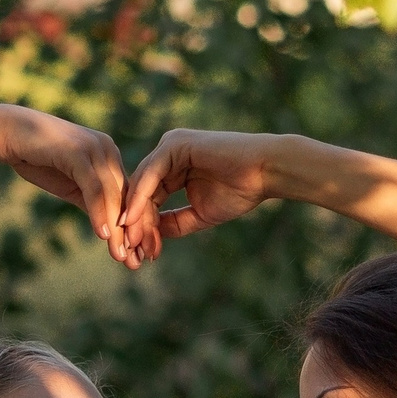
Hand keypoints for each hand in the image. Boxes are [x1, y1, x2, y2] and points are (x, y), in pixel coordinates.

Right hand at [0, 105, 129, 257]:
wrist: (7, 132)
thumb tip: (106, 227)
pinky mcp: (78, 153)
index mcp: (108, 156)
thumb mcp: (69, 184)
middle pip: (126, 197)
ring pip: (112, 196)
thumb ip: (89, 200)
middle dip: (132, 233)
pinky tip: (103, 235)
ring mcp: (94, 149)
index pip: (128, 195)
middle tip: (136, 263)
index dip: (135, 226)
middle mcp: (107, 150)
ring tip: (121, 256)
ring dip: (117, 229)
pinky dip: (99, 213)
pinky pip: (94, 188)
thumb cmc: (36, 158)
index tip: (137, 254)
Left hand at [115, 129, 278, 263]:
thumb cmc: (241, 190)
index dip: (143, 226)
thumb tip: (148, 236)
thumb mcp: (199, 213)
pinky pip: (151, 174)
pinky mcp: (174, 144)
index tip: (140, 253)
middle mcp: (168, 154)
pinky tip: (134, 218)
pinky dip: (141, 197)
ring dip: (135, 214)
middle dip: (135, 223)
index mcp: (174, 167)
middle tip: (131, 251)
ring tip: (132, 240)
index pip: (149, 198)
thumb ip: (174, 223)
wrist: (266, 173)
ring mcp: (170, 146)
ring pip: (142, 184)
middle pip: (141, 192)